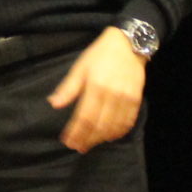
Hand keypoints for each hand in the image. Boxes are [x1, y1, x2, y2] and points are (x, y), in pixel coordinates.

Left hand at [47, 28, 145, 152]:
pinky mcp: (137, 100)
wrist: (128, 44)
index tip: (68, 141)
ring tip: (90, 144)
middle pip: (99, 126)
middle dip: (87, 139)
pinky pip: (128, 122)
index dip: (76, 132)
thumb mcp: (80, 68)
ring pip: (113, 127)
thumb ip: (68, 88)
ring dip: (101, 139)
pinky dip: (118, 133)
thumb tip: (54, 104)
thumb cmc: (99, 55)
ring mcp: (126, 98)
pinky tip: (109, 136)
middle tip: (78, 147)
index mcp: (96, 86)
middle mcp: (112, 94)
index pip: (85, 117)